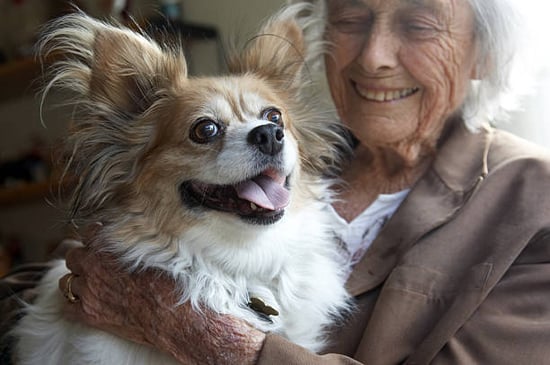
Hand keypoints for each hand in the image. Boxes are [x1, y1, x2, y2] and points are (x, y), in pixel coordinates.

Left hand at [58, 247, 265, 364]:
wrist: (176, 315)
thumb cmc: (173, 282)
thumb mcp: (158, 249)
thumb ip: (137, 240)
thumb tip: (134, 237)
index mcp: (111, 245)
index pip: (89, 233)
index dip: (97, 238)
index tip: (104, 243)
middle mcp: (94, 265)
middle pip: (73, 256)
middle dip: (84, 259)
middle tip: (98, 265)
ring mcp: (89, 291)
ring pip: (68, 282)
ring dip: (80, 281)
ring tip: (95, 286)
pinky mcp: (89, 314)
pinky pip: (67, 307)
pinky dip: (76, 305)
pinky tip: (92, 304)